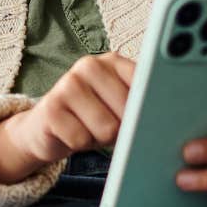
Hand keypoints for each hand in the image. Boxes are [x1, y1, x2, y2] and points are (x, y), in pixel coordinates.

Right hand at [0, 54, 136, 184]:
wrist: (47, 127)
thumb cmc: (91, 117)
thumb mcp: (118, 106)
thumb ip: (139, 103)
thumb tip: (159, 119)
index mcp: (112, 61)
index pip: (145, 86)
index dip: (147, 110)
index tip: (144, 119)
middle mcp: (90, 66)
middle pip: (127, 111)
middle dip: (121, 128)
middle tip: (105, 125)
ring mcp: (67, 84)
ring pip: (107, 129)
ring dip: (100, 138)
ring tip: (88, 129)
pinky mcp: (51, 108)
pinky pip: (81, 140)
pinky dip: (80, 145)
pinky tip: (71, 134)